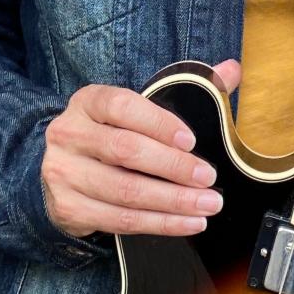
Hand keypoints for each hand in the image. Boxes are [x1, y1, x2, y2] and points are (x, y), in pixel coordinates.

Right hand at [40, 60, 240, 237]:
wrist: (61, 169)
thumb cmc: (110, 133)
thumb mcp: (136, 108)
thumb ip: (186, 88)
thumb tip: (232, 69)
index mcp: (88, 102)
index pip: (122, 106)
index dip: (158, 122)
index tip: (190, 140)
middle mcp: (69, 134)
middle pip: (125, 150)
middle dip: (173, 167)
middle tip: (208, 178)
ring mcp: (64, 173)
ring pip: (125, 191)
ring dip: (172, 202)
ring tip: (207, 205)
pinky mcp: (68, 208)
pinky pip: (120, 220)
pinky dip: (159, 224)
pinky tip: (187, 223)